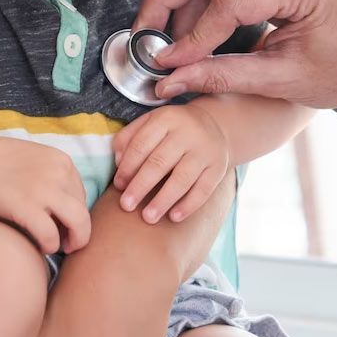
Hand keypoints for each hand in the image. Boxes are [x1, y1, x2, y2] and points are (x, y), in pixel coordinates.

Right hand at [0, 133, 90, 254]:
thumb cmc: (1, 163)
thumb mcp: (37, 160)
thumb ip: (55, 178)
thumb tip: (68, 210)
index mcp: (63, 161)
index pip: (81, 195)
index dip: (73, 213)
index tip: (61, 223)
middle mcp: (59, 173)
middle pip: (84, 211)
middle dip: (80, 231)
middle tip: (67, 242)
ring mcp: (44, 190)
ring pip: (79, 223)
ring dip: (74, 241)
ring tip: (60, 246)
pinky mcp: (27, 207)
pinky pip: (51, 235)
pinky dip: (49, 245)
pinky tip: (40, 245)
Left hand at [112, 104, 228, 223]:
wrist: (212, 124)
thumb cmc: (171, 129)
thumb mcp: (149, 122)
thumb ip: (129, 137)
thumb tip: (118, 162)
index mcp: (165, 119)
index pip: (142, 144)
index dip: (128, 166)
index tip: (118, 185)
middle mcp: (187, 132)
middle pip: (160, 162)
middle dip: (140, 186)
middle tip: (126, 205)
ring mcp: (205, 150)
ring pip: (182, 178)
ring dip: (163, 200)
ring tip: (148, 217)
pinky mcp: (219, 167)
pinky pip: (204, 189)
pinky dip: (188, 205)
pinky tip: (174, 217)